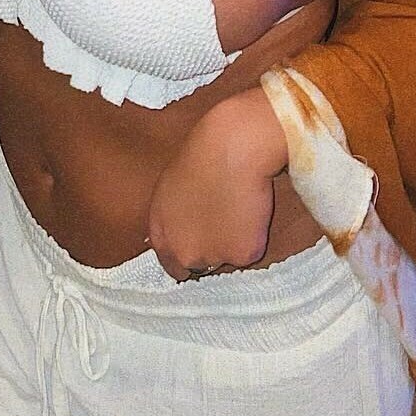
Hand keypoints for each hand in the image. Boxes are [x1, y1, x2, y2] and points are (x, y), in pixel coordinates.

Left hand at [145, 88, 288, 281]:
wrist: (232, 148)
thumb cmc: (202, 155)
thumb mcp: (171, 189)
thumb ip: (175, 217)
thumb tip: (186, 228)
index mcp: (162, 233)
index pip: (172, 264)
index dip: (188, 255)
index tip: (202, 245)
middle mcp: (183, 251)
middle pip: (200, 266)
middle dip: (211, 250)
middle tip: (225, 222)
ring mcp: (212, 256)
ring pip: (226, 258)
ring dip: (233, 243)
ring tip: (239, 210)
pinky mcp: (241, 255)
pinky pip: (250, 253)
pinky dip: (254, 238)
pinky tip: (252, 211)